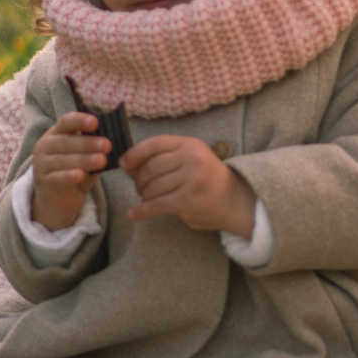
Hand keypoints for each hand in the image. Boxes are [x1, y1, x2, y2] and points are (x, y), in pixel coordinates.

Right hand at [30, 111, 111, 229]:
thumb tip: (112, 142)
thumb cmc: (75, 172)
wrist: (58, 200)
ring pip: (62, 160)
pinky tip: (81, 175)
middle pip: (65, 141)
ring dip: (83, 159)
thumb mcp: (86, 157)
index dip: (79, 120)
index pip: (66, 122)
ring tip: (101, 160)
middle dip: (88, 143)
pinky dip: (69, 176)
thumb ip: (95, 149)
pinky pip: (57, 178)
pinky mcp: (44, 183)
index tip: (95, 122)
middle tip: (107, 145)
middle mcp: (45, 146)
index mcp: (56, 134)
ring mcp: (42, 165)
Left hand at [120, 134, 258, 234]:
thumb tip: (128, 165)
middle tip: (140, 187)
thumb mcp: (191, 157)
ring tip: (147, 197)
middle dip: (139, 180)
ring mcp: (190, 180)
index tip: (123, 165)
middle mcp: (191, 159)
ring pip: (151, 188)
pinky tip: (134, 214)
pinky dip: (141, 211)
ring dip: (143, 195)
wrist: (234, 200)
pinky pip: (156, 206)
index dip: (134, 154)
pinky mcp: (187, 202)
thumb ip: (164, 156)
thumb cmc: (206, 178)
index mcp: (190, 144)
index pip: (153, 144)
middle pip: (150, 168)